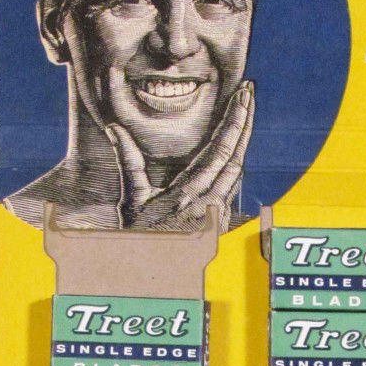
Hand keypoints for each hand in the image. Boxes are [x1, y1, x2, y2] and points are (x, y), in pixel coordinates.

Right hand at [105, 80, 254, 231]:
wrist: (152, 275)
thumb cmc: (140, 238)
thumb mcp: (131, 202)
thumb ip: (129, 163)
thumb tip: (116, 128)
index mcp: (189, 194)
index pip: (220, 151)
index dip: (234, 121)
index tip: (242, 96)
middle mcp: (209, 202)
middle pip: (236, 154)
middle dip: (244, 120)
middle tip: (250, 91)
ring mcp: (217, 211)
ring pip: (237, 168)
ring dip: (243, 137)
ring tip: (246, 109)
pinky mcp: (219, 219)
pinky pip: (232, 184)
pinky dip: (235, 160)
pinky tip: (236, 144)